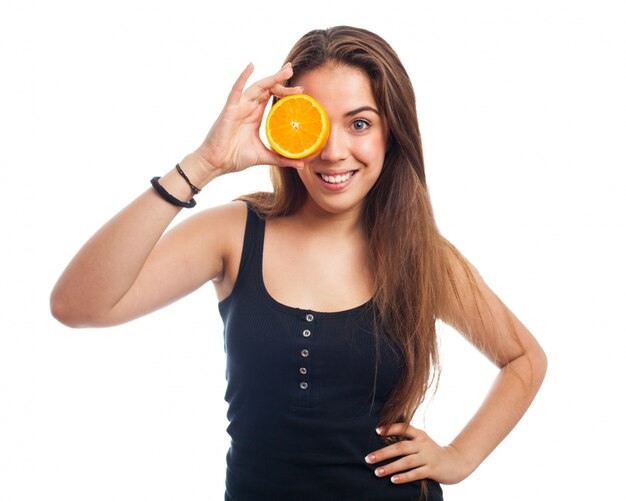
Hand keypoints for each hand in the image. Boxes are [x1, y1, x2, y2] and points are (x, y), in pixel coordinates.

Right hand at [193, 62, 304, 176]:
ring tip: (286, 71)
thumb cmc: (236, 157)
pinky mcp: (230, 109)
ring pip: (257, 86)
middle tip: (293, 71)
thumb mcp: (264, 156)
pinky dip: (243, 77)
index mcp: (256, 115)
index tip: (301, 89)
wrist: (217, 163)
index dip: (286, 91)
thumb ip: (282, 158)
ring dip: (272, 78)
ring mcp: (239, 106)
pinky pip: (236, 90)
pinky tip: (251, 66)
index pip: (272, 96)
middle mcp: (248, 107)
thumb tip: (302, 164)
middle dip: (281, 79)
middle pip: (267, 88)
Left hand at [365, 424, 470, 484]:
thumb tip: (384, 439)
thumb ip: (408, 439)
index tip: (377, 431)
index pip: (404, 428)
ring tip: (377, 472)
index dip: (390, 428)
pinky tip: (393, 480)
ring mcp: (428, 457)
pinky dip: (404, 477)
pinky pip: (415, 474)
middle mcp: (423, 444)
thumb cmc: (432, 452)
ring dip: (390, 467)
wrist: (456, 462)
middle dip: (383, 453)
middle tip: (369, 458)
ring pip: (406, 462)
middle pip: (400, 447)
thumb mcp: (422, 441)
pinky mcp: (432, 470)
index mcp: (420, 434)